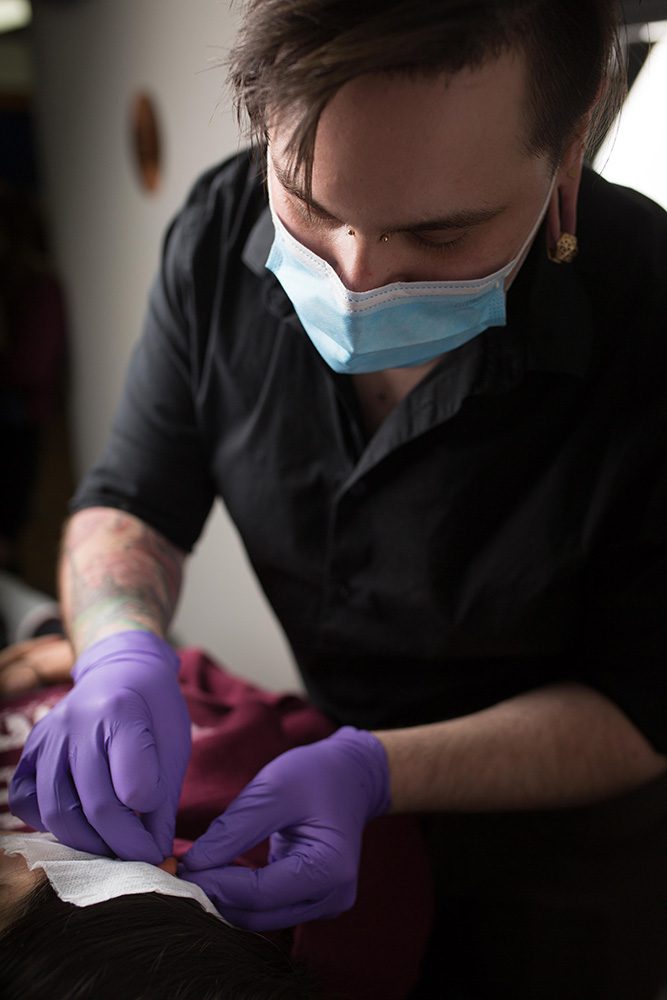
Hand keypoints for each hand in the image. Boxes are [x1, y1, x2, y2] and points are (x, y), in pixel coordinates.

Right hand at [8, 631, 190, 862]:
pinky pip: (26, 800)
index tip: (161, 829)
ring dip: (88, 843)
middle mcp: (78, 722)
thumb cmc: (155, 709)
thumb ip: (163, 799)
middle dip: (122, 844)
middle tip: (141, 858)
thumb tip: (157, 853)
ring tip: (114, 849)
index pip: (135, 786)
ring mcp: (49, 735)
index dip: (152, 816)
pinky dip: (47, 824)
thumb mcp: (174, 746)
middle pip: (95, 805)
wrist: (122, 669)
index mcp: (121, 712)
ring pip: (57, 810)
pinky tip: (76, 825)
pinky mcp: (30, 749)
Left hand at [180, 726, 389, 929]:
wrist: (351, 775)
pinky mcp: (311, 901)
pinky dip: (240, 893)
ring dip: (225, 897)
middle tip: (179, 870)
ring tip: (195, 869)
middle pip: (258, 913)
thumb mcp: (274, 789)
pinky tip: (218, 872)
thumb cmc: (316, 775)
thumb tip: (192, 865)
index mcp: (330, 869)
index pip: (260, 893)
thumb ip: (234, 829)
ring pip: (259, 917)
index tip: (180, 867)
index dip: (217, 883)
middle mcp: (332, 898)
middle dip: (217, 894)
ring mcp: (323, 904)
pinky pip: (267, 907)